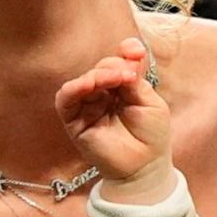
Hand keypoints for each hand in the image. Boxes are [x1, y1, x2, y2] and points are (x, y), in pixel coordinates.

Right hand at [55, 38, 169, 184]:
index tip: (134, 51)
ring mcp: (88, 107)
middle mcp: (103, 95)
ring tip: (116, 78)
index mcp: (121, 88)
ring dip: (98, 74)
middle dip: (113, 66)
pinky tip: (90, 83)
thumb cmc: (151, 135)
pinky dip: (75, 87)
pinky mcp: (75, 122)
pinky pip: (65, 100)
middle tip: (129, 74)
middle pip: (100, 68)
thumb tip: (129, 51)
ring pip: (83, 80)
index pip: (117, 63)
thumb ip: (136, 79)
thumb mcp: (150, 101)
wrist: (145, 166)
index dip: (124, 53)